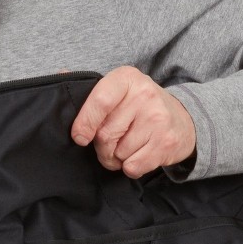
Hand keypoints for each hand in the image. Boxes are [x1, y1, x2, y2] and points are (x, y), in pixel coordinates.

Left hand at [70, 66, 195, 178]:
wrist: (183, 120)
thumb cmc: (139, 107)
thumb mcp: (118, 89)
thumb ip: (90, 88)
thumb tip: (60, 75)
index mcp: (126, 78)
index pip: (99, 102)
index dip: (84, 124)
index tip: (80, 137)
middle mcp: (144, 94)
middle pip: (105, 134)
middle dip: (101, 146)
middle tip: (108, 144)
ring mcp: (158, 119)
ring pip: (118, 152)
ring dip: (116, 158)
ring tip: (126, 148)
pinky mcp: (166, 142)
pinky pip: (133, 166)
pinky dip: (130, 167)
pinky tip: (139, 154)